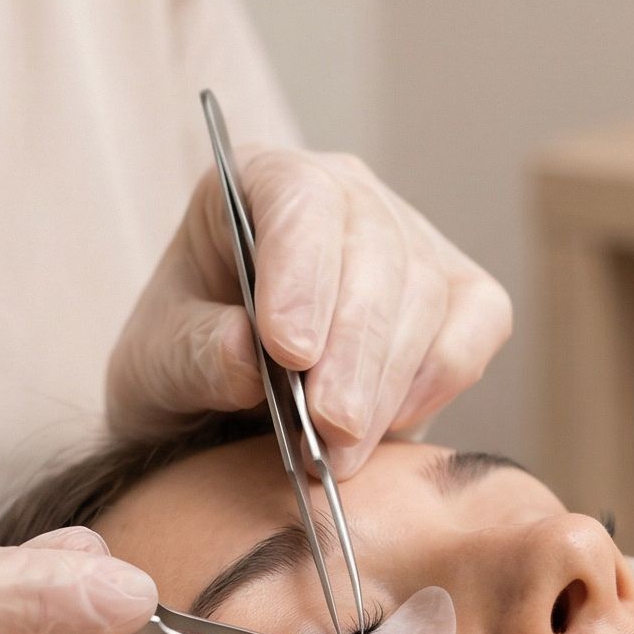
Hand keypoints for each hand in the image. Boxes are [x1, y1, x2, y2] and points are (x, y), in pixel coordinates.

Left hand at [105, 147, 512, 475]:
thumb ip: (194, 355)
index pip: (299, 199)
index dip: (302, 271)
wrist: (222, 404)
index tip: (289, 352)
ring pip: (427, 294)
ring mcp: (410, 239)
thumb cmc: (187, 362)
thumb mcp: (157, 366)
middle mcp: (345, 194)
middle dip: (353, 351)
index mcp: (258, 181)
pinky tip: (386, 428)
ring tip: (338, 452)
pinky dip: (438, 382)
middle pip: (375, 250)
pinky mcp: (459, 293)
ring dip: (386, 384)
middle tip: (328, 433)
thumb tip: (245, 353)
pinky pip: (477, 326)